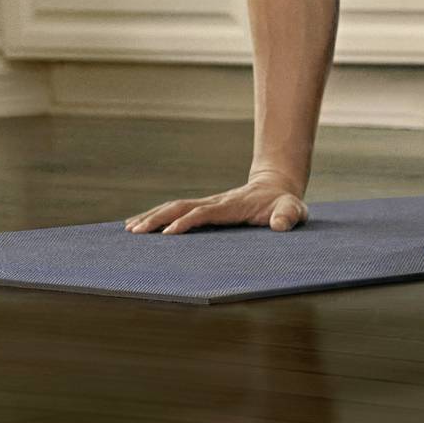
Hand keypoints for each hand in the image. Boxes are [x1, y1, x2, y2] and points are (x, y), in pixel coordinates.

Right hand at [125, 176, 308, 235]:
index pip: (204, 212)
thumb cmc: (285, 204)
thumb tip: (280, 225)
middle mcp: (215, 202)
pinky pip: (176, 210)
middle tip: (136, 232)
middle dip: (157, 218)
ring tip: (130, 230)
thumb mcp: (293, 210)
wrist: (277, 189)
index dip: (187, 222)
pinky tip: (140, 225)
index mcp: (231, 206)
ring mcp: (208, 204)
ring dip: (152, 217)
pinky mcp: (204, 208)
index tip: (168, 233)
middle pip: (180, 206)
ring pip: (174, 206)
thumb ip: (288, 216)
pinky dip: (156, 216)